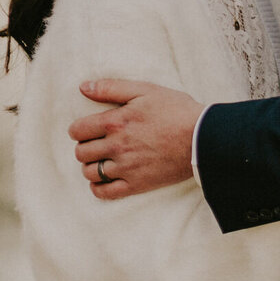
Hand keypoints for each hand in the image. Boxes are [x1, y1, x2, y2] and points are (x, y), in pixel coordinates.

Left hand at [70, 79, 202, 199]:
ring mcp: (126, 168)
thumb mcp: (144, 89)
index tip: (85, 129)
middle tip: (95, 142)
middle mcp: (116, 146)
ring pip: (90, 173)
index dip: (77, 129)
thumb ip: (111, 88)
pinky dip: (98, 188)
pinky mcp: (137, 185)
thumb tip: (83, 87)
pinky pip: (105, 193)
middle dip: (84, 146)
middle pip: (81, 153)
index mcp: (116, 121)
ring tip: (101, 159)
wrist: (202, 138)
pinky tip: (103, 179)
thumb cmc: (175, 110)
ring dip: (91, 166)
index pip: (78, 130)